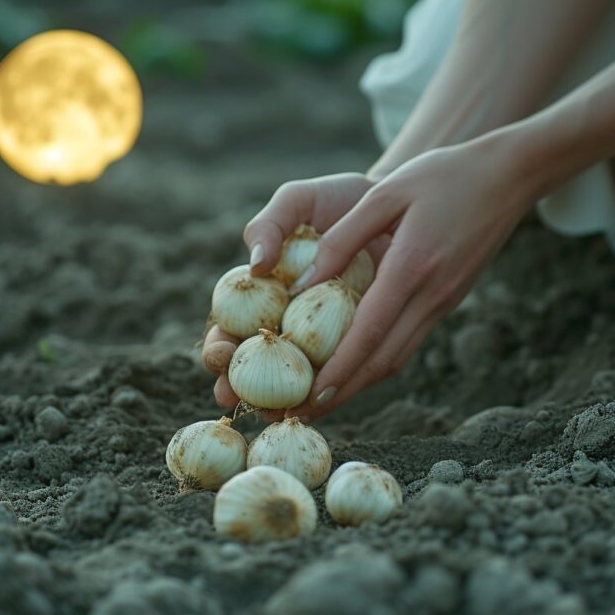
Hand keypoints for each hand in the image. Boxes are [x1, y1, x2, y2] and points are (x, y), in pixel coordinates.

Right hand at [201, 172, 388, 416]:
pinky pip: (344, 372)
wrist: (395, 205)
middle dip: (239, 386)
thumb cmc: (337, 202)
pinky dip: (332, 390)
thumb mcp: (298, 202)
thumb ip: (269, 226)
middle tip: (235, 397)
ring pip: (297, 379)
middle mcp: (288, 321)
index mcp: (262, 293)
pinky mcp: (360, 343)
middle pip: (254, 366)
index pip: (229, 327)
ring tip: (277, 412)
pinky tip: (324, 402)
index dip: (219, 346)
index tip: (219, 353)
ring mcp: (323, 338)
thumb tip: (255, 266)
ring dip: (283, 400)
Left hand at [288, 132, 536, 418]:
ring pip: (396, 357)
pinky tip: (352, 367)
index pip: (369, 332)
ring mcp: (443, 302)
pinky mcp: (447, 300)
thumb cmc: (442, 175)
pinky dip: (377, 362)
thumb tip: (301, 285)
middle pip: (382, 361)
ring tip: (320, 401)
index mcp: (413, 267)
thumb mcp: (386, 193)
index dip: (336, 371)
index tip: (306, 399)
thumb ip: (342, 238)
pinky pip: (407, 341)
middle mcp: (431, 295)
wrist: (509, 175)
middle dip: (341, 393)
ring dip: (358, 385)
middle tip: (301, 414)